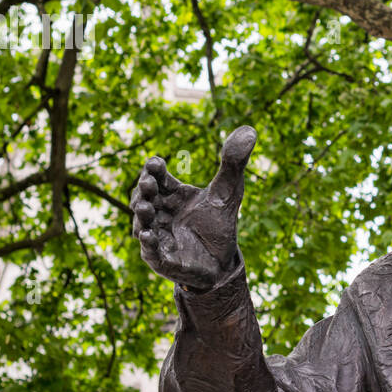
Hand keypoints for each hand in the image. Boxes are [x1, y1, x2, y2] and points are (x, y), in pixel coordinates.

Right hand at [131, 125, 256, 290]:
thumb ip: (234, 162)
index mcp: (171, 194)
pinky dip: (147, 243)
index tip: (156, 163)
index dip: (153, 169)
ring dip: (142, 213)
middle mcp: (159, 212)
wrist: (222, 262)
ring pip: (142, 222)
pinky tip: (148, 235)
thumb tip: (250, 129)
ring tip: (146, 206)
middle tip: (149, 182)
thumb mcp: (229, 191)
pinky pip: (149, 251)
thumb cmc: (219, 224)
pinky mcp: (160, 259)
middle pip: (145, 196)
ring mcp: (157, 235)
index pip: (156, 177)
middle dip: (145, 189)